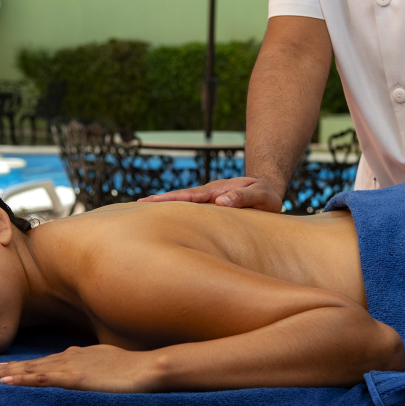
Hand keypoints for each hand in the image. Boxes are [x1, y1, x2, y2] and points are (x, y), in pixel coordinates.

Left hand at [0, 344, 157, 392]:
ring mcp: (72, 366)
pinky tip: (8, 381)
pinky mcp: (74, 377)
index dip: (26, 364)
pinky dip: (23, 378)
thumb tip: (90, 374)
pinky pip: (43, 378)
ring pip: (33, 368)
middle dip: (10, 366)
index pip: (46, 360)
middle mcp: (71, 356)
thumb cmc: (136, 370)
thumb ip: (96, 368)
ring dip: (10, 371)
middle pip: (35, 362)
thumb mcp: (111, 365)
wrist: (148, 368)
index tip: (8, 367)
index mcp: (80, 354)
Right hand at [137, 177, 283, 212]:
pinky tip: (163, 217)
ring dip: (163, 204)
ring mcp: (206, 198)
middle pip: (180, 197)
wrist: (267, 189)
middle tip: (137, 205)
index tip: (154, 202)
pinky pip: (189, 207)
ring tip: (141, 209)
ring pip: (182, 202)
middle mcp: (208, 193)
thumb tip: (220, 201)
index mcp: (216, 191)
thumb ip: (243, 197)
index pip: (191, 196)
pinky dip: (174, 209)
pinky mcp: (208, 205)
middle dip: (159, 200)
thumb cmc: (266, 195)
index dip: (173, 199)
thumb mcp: (260, 195)